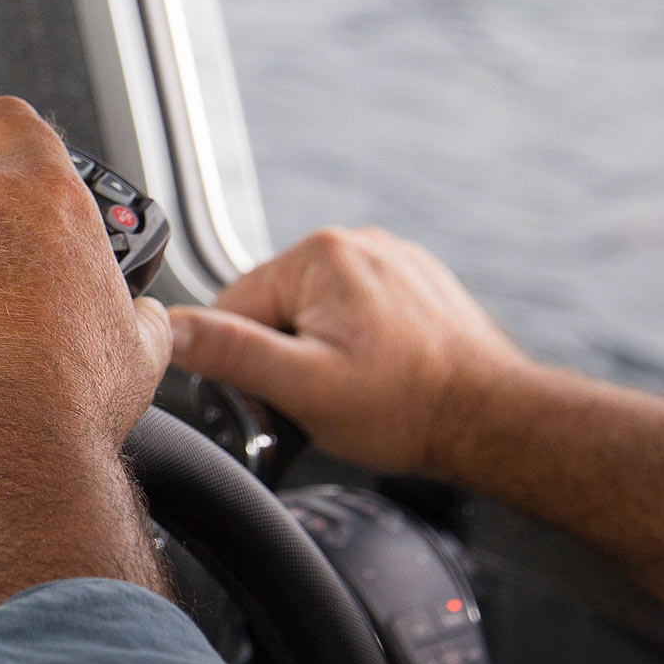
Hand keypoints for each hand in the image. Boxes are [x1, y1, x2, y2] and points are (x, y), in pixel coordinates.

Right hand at [165, 227, 532, 480]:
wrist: (493, 419)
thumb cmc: (408, 407)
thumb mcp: (302, 388)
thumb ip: (231, 352)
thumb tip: (170, 329)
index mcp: (321, 256)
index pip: (233, 305)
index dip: (244, 361)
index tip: (280, 395)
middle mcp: (356, 244)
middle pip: (273, 306)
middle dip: (286, 355)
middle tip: (322, 398)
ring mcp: (389, 260)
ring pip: (314, 312)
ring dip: (320, 351)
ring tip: (358, 388)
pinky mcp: (413, 282)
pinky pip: (355, 310)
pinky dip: (356, 344)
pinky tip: (380, 375)